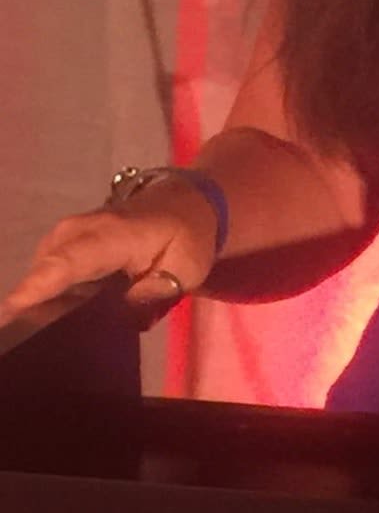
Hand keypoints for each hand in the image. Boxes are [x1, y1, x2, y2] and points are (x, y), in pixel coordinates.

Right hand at [0, 183, 218, 330]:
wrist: (187, 202)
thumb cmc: (188, 235)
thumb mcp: (184, 269)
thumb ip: (150, 297)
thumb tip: (117, 323)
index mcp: (109, 234)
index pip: (63, 263)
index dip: (34, 292)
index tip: (11, 321)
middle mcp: (76, 232)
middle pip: (40, 277)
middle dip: (32, 313)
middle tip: (39, 348)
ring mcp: (65, 237)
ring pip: (39, 279)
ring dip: (41, 308)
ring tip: (51, 340)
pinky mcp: (62, 246)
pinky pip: (45, 275)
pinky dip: (49, 298)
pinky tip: (58, 322)